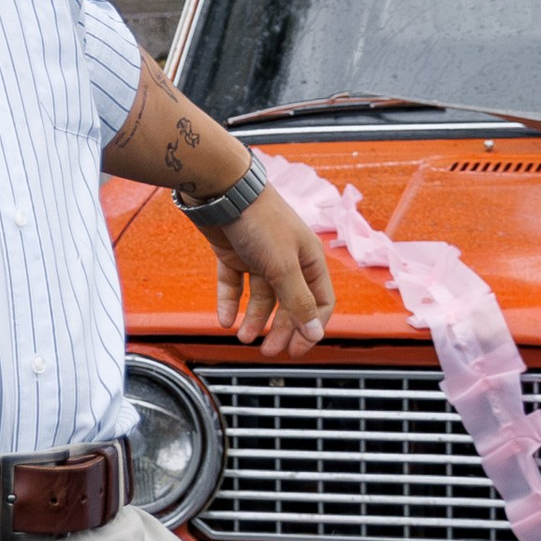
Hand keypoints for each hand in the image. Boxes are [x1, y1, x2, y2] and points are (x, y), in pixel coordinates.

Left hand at [214, 189, 334, 358]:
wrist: (221, 189)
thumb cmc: (259, 220)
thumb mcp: (283, 266)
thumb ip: (299, 301)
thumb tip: (315, 332)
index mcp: (309, 260)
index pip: (320, 302)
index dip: (310, 327)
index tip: (295, 349)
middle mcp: (287, 259)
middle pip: (289, 304)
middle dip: (279, 329)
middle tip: (267, 350)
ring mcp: (260, 257)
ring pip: (261, 297)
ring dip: (253, 319)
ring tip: (243, 336)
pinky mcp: (234, 254)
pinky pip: (234, 285)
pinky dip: (230, 303)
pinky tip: (225, 319)